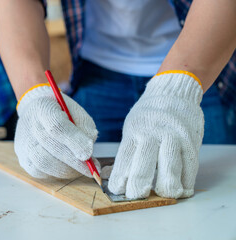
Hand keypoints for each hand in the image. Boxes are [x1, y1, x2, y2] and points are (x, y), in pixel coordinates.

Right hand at [15, 83, 99, 178]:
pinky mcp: (23, 158)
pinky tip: (65, 167)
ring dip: (66, 169)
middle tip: (92, 169)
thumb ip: (84, 127)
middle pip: (50, 146)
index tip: (88, 154)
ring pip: (43, 162)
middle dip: (74, 161)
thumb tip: (88, 152)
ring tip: (80, 168)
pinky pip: (39, 172)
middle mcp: (29, 125)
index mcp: (44, 107)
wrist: (35, 112)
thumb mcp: (76, 112)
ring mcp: (24, 143)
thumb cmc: (60, 113)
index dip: (73, 141)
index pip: (57, 125)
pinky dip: (55, 172)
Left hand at [108, 71, 203, 198]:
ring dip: (168, 185)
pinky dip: (187, 180)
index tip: (118, 190)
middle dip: (140, 183)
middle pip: (145, 163)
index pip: (125, 158)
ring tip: (165, 195)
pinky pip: (190, 165)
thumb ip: (127, 151)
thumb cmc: (148, 116)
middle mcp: (153, 134)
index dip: (120, 176)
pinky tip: (182, 189)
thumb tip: (111, 176)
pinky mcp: (191, 141)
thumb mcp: (132, 127)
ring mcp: (174, 137)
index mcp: (135, 132)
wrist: (173, 91)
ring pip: (171, 166)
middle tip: (137, 195)